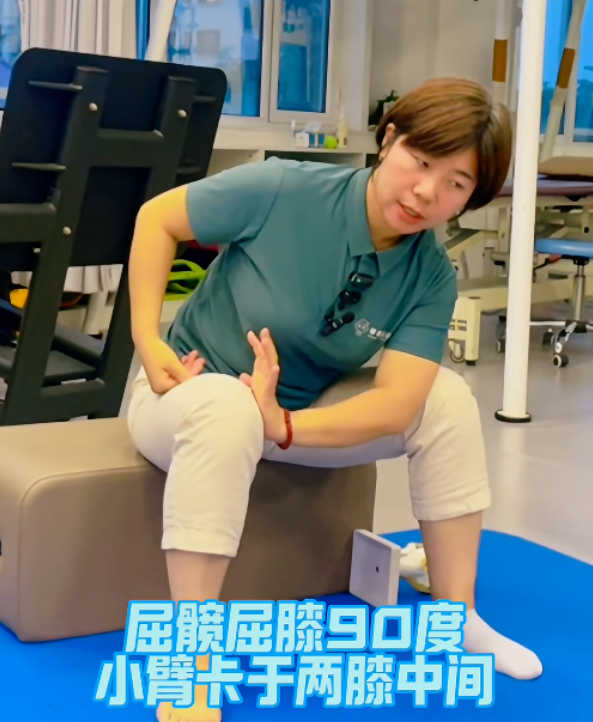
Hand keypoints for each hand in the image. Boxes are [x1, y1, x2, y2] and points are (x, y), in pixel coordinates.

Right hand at [138, 337, 204, 393]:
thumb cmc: (159, 353)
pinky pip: (174, 372)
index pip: (183, 385)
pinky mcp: (162, 375)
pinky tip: (187, 357)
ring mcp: (161, 381)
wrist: (146, 341)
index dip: (193, 374)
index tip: (202, 364)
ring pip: (179, 375)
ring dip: (188, 365)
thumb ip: (185, 375)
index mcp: (162, 388)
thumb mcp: (174, 364)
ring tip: (195, 354)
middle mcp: (161, 388)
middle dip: (192, 368)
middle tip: (201, 358)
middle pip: (181, 380)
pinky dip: (181, 365)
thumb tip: (197, 385)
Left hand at [240, 328, 286, 443]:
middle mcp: (266, 378)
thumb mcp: (252, 394)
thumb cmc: (260, 410)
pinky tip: (275, 367)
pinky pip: (271, 383)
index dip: (256, 345)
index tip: (250, 333)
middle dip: (265, 343)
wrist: (271, 425)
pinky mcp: (268, 395)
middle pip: (267, 356)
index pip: (260, 357)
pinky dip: (273, 375)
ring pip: (270, 365)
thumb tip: (243, 375)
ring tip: (267, 340)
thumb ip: (249, 383)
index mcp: (261, 377)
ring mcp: (268, 385)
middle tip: (263, 329)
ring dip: (269, 352)